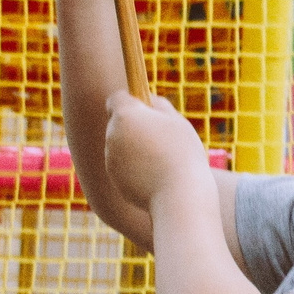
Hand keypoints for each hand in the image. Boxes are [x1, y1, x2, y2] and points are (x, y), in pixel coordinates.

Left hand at [103, 92, 210, 213]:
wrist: (179, 195)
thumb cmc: (182, 154)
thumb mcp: (177, 122)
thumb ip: (160, 105)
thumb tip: (150, 100)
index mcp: (126, 115)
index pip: (116, 98)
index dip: (130, 102)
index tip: (145, 109)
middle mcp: (112, 134)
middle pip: (119, 123)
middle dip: (135, 127)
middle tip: (161, 137)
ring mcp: (110, 158)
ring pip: (122, 146)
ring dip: (136, 148)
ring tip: (162, 159)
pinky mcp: (114, 178)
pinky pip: (124, 166)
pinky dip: (136, 168)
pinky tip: (155, 176)